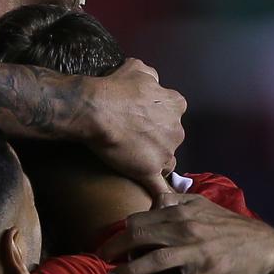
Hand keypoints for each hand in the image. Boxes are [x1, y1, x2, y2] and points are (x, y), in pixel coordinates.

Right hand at [86, 59, 186, 200]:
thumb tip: (152, 79)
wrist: (96, 110)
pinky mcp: (150, 171)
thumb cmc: (115, 87)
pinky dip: (162, 197)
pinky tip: (160, 205)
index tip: (143, 120)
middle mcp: (177, 129)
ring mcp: (165, 152)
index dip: (159, 119)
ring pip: (167, 162)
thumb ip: (150, 75)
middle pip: (172, 140)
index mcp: (175, 104)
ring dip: (155, 163)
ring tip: (134, 162)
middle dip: (158, 141)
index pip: (174, 115)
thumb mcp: (137, 68)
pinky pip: (161, 189)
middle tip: (134, 139)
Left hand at [98, 193, 273, 273]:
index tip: (111, 241)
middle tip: (100, 259)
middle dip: (115, 248)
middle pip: (140, 237)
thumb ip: (179, 199)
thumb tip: (155, 197)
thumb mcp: (205, 204)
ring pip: (154, 261)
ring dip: (129, 272)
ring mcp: (195, 253)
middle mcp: (185, 229)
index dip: (121, 230)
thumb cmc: (231, 227)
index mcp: (182, 212)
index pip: (141, 219)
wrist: (263, 246)